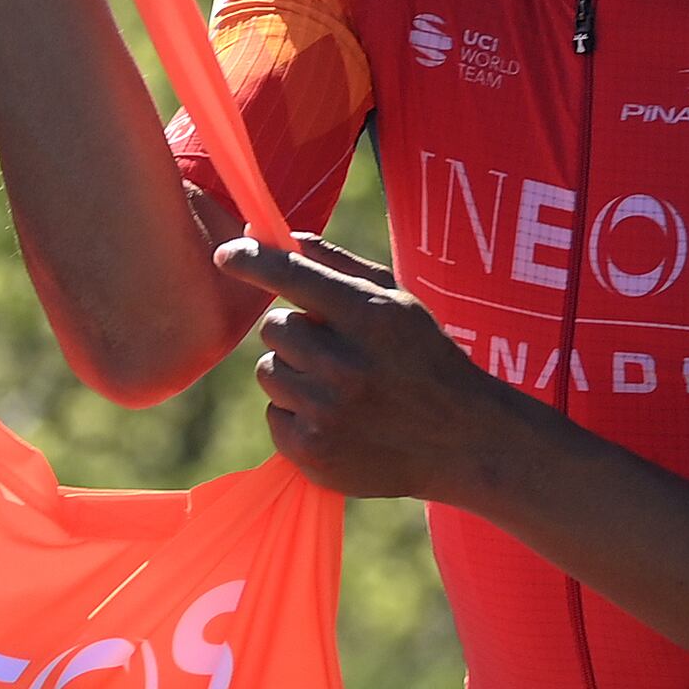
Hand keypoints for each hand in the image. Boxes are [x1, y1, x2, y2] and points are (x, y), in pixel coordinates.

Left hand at [218, 232, 525, 502]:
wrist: (461, 442)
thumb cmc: (427, 361)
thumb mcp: (400, 304)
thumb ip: (340, 266)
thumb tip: (284, 237)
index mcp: (370, 316)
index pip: (293, 276)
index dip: (252, 260)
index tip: (228, 254)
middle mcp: (346, 364)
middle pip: (274, 328)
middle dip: (295, 334)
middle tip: (334, 350)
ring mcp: (327, 412)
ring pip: (269, 371)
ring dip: (293, 374)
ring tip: (337, 387)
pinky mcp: (313, 452)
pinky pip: (273, 415)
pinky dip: (296, 416)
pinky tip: (336, 420)